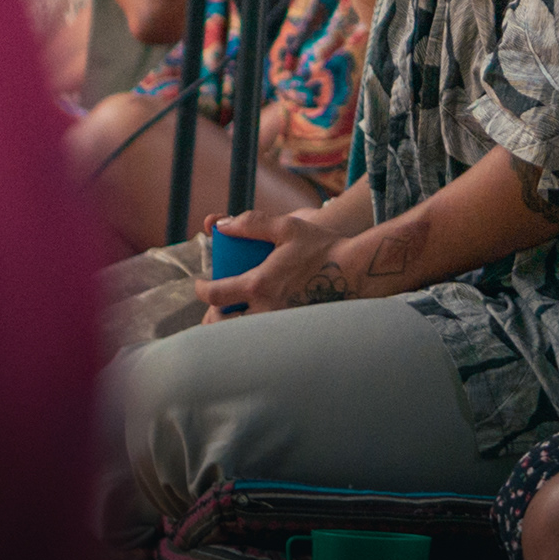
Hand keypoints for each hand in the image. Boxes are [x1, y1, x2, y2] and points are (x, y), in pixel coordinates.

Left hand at [192, 204, 350, 320]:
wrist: (357, 270)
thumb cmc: (323, 246)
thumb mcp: (286, 226)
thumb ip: (251, 224)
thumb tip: (220, 225)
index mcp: (259, 284)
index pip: (215, 295)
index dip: (201, 288)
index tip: (200, 282)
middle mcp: (266, 308)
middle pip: (222, 324)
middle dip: (210, 317)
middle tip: (212, 307)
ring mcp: (280, 321)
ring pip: (242, 334)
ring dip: (230, 326)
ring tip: (229, 317)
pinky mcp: (294, 327)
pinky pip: (264, 335)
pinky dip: (253, 330)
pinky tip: (256, 322)